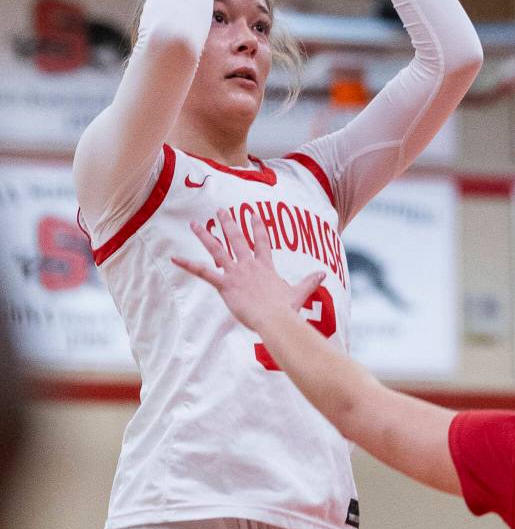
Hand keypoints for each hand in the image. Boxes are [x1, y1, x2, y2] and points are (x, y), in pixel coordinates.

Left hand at [171, 210, 324, 331]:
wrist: (276, 318)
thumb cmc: (287, 309)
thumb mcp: (300, 293)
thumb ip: (310, 281)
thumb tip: (324, 274)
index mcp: (265, 266)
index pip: (261, 242)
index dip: (257, 227)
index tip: (253, 213)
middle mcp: (249, 264)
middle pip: (236, 238)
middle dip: (228, 222)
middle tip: (220, 209)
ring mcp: (236, 272)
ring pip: (217, 249)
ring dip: (205, 236)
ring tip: (194, 224)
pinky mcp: (225, 284)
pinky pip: (203, 272)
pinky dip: (188, 265)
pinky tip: (175, 258)